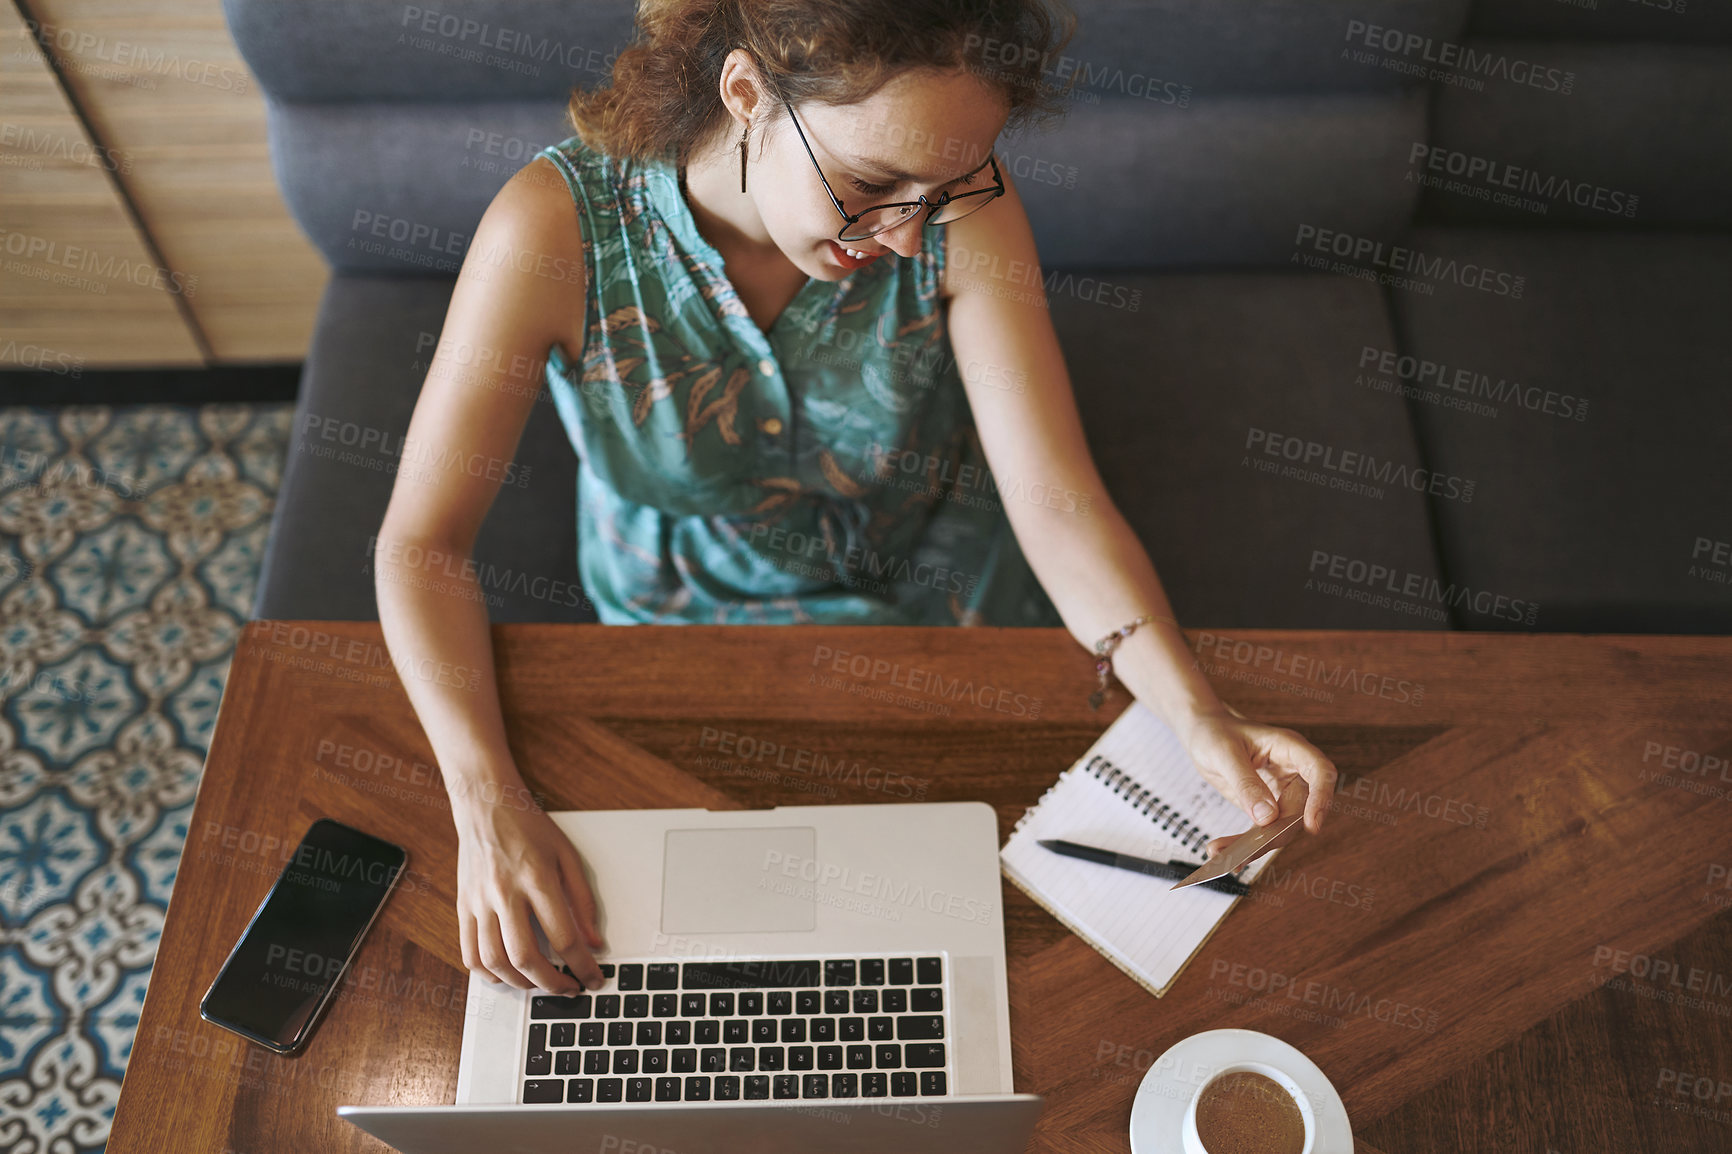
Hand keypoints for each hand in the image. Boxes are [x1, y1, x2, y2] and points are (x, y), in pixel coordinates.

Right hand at [453, 798, 606, 993]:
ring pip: (494, 961)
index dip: (583, 965)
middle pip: (526, 956)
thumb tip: (595, 941)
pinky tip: (506, 975)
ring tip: (540, 984)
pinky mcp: (462, 907)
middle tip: (569, 988)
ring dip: (520, 984)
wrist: (486, 805)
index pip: (564, 936)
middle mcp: (505, 893)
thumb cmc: (529, 827)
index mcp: (537, 878)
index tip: (593, 978)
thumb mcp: (568, 855)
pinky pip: (468, 953)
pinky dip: (487, 974)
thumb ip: (584, 900)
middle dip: (551, 983)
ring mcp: (479, 902)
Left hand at [1177, 703, 1338, 856]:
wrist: (1203, 733)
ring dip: (1256, 845)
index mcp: (1290, 748)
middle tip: (1244, 852)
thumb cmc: (1215, 733)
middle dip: (1276, 834)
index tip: (1311, 825)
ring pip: (1282, 826)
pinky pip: (1263, 830)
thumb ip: (1246, 783)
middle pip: (1300, 810)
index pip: (1320, 772)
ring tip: (1224, 856)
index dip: (1321, 798)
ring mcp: (1281, 791)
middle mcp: (1291, 771)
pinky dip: (1244, 844)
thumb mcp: (1225, 754)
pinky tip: (1222, 852)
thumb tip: (1267, 818)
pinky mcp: (1267, 807)